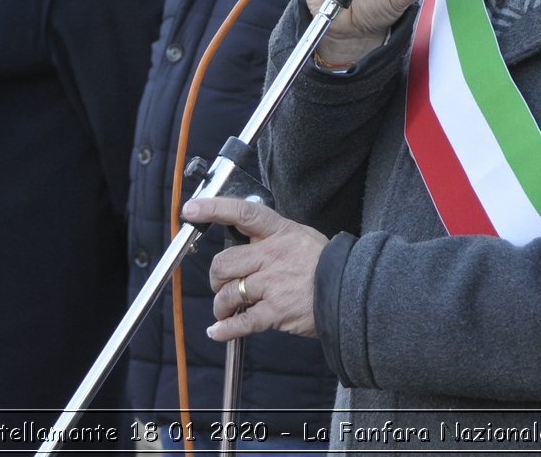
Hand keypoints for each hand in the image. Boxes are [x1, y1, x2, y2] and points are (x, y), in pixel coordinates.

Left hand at [181, 196, 327, 340]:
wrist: (349, 291)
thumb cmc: (325, 264)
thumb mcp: (301, 236)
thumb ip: (272, 237)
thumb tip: (245, 240)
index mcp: (279, 232)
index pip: (243, 213)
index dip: (214, 209)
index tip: (191, 209)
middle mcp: (272, 255)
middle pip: (224, 262)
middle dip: (216, 277)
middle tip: (221, 283)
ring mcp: (273, 284)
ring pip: (228, 293)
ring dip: (221, 305)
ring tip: (225, 309)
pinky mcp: (275, 311)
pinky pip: (240, 321)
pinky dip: (224, 329)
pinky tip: (218, 331)